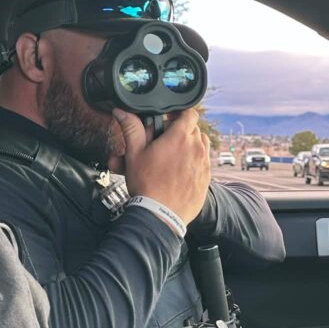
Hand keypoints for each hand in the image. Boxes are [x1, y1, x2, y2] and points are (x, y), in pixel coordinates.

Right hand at [113, 109, 210, 224]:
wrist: (161, 215)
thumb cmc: (147, 185)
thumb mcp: (134, 154)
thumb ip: (131, 129)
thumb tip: (122, 112)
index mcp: (180, 137)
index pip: (190, 112)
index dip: (179, 113)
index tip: (169, 119)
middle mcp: (196, 148)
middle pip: (194, 129)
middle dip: (180, 131)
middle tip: (163, 141)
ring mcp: (204, 163)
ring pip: (200, 145)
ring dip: (189, 145)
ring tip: (172, 155)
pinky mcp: (206, 178)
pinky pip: (203, 162)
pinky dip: (194, 162)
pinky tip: (178, 171)